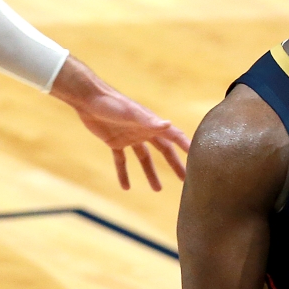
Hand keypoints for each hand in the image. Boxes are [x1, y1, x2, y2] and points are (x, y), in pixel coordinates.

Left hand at [73, 89, 189, 190]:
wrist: (89, 99)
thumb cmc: (112, 103)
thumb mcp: (131, 113)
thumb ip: (149, 120)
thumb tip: (169, 124)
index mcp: (151, 124)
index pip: (174, 137)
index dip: (187, 146)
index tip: (200, 158)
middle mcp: (144, 131)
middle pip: (163, 150)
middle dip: (174, 164)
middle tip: (185, 180)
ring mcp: (130, 137)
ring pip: (144, 158)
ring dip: (150, 173)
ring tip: (157, 190)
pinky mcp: (115, 141)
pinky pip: (122, 160)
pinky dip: (123, 173)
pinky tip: (125, 187)